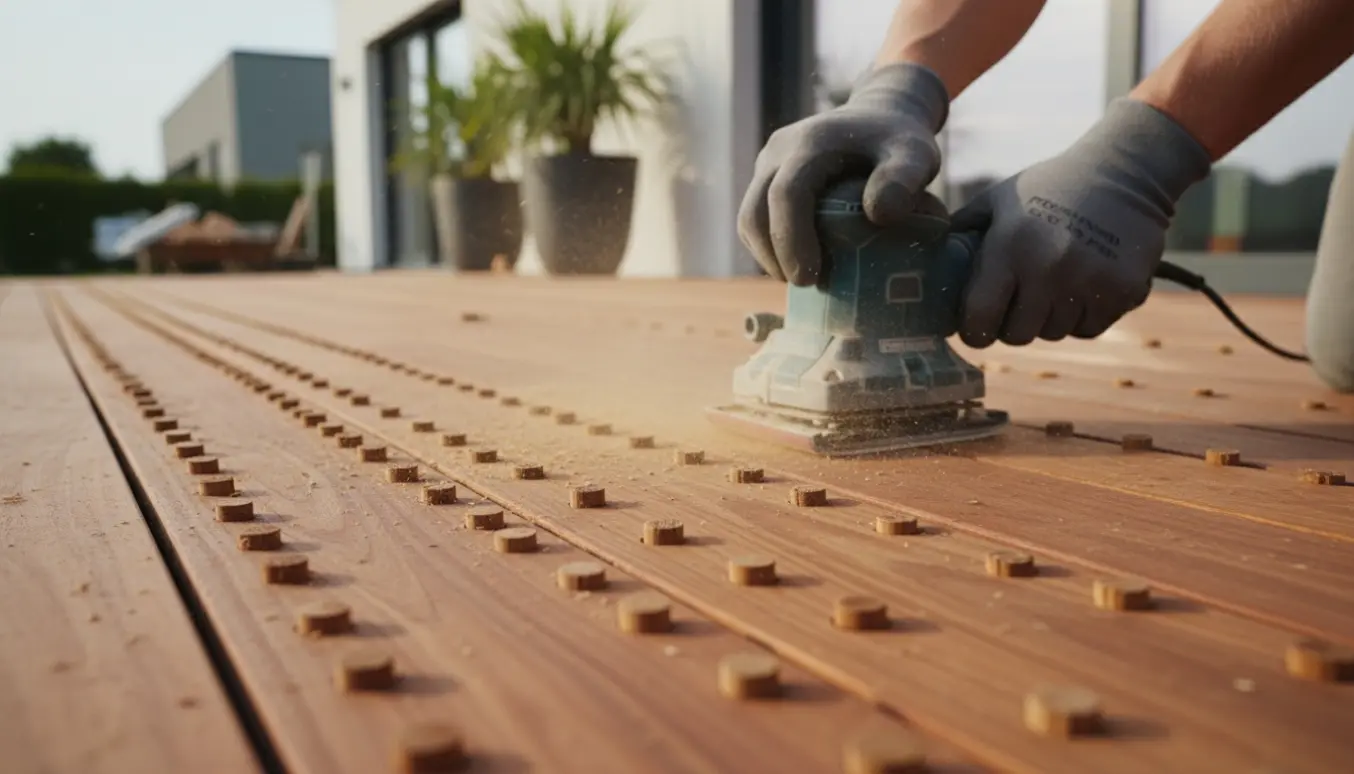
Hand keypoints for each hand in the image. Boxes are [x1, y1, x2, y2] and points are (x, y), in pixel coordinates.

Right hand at [737, 63, 949, 285]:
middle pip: (755, 212)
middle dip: (774, 256)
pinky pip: (754, 216)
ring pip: (749, 218)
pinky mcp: (765, 176)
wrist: (878, 115)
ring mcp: (768, 163)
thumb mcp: (916, 155)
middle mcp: (780, 150)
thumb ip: (905, 180)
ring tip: (801, 278)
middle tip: (805, 285)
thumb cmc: (898, 141)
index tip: (810, 277)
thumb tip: (878, 215)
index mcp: (811, 143)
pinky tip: (796, 262)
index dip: (792, 240)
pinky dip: (769, 245)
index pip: (786, 195)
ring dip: (768, 254)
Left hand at [950, 98, 1213, 346]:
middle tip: (1019, 300)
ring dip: (1049, 317)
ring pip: (1054, 334)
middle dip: (1013, 323)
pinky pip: (1088, 329)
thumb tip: (921, 264)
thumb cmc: (1050, 186)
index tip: (978, 324)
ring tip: (1055, 281)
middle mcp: (1049, 268)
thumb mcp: (997, 200)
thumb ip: (960, 233)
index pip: (980, 319)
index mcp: (1010, 247)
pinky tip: (1084, 282)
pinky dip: (1082, 315)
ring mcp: (1090, 282)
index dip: (975, 329)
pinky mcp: (1124, 291)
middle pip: (1017, 336)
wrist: (1125, 170)